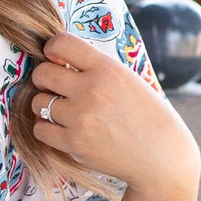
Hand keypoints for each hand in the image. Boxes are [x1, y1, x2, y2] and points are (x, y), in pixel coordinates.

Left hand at [30, 32, 199, 200]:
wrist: (162, 156)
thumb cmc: (146, 116)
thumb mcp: (128, 79)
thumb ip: (96, 68)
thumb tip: (59, 58)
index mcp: (107, 69)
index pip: (62, 44)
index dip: (51, 49)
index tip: (54, 58)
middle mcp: (92, 90)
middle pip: (42, 73)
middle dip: (44, 79)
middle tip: (54, 87)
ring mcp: (81, 117)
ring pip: (38, 102)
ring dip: (45, 106)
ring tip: (61, 111)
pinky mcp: (74, 143)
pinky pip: (40, 129)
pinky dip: (46, 129)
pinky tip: (61, 129)